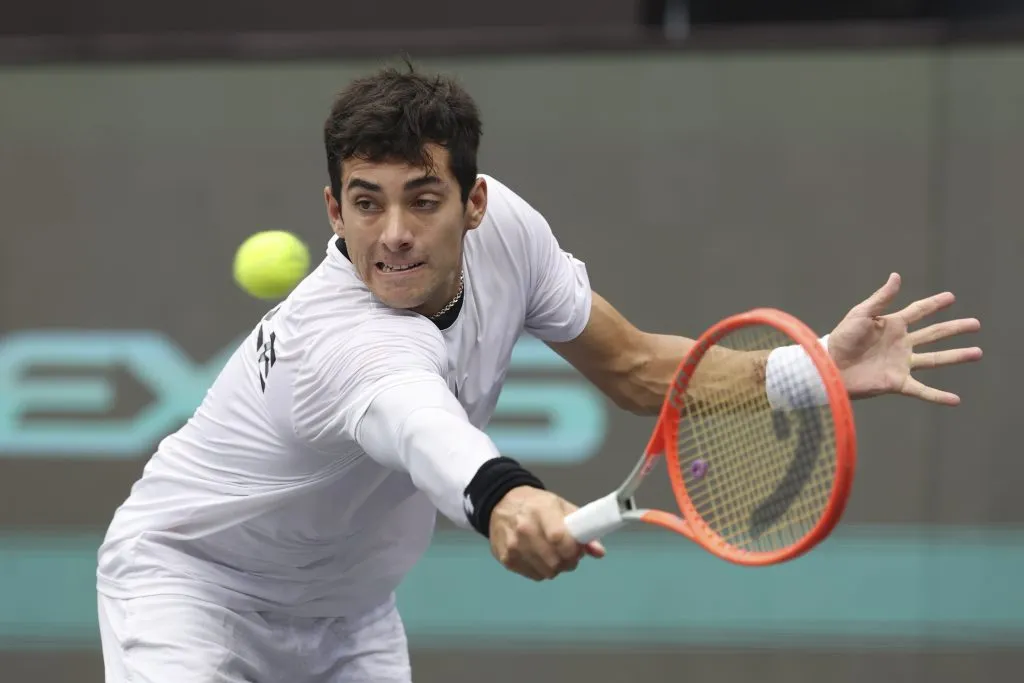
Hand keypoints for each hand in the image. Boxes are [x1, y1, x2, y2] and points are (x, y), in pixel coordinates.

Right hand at [489, 486, 605, 580]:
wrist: (502, 502)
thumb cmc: (537, 504)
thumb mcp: (562, 507)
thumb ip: (582, 529)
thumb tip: (599, 552)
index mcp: (541, 510)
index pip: (559, 538)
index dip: (573, 549)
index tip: (578, 549)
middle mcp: (524, 529)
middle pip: (554, 560)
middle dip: (567, 561)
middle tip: (568, 554)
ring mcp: (513, 546)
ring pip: (546, 572)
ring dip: (555, 567)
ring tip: (554, 554)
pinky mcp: (506, 559)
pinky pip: (534, 575)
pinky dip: (541, 570)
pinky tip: (539, 557)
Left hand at [827, 273, 981, 404]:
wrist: (828, 367)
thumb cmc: (840, 339)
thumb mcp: (860, 315)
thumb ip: (881, 299)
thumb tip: (897, 276)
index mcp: (891, 325)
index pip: (918, 311)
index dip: (934, 304)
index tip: (951, 297)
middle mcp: (900, 344)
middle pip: (934, 334)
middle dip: (954, 328)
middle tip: (976, 324)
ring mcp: (901, 363)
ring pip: (935, 360)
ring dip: (956, 356)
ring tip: (977, 352)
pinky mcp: (897, 383)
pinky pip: (922, 391)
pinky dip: (938, 396)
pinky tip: (956, 400)